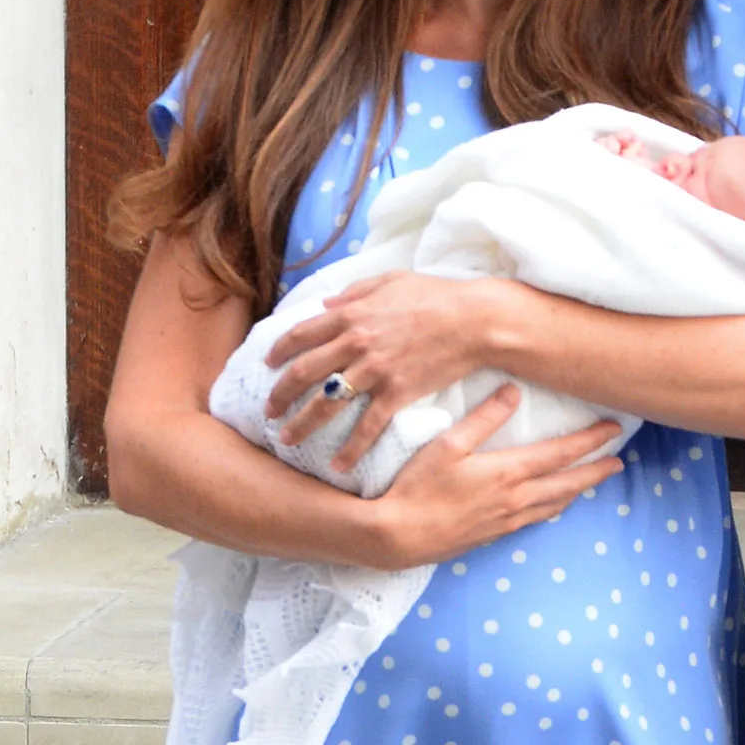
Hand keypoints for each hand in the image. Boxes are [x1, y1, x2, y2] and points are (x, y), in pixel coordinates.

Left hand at [266, 272, 529, 470]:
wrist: (476, 320)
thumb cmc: (439, 296)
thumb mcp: (392, 280)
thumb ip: (355, 291)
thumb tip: (326, 304)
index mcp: (351, 314)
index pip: (301, 334)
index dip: (279, 351)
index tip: (268, 366)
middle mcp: (356, 343)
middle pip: (304, 372)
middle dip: (280, 394)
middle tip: (267, 411)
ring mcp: (375, 370)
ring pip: (326, 403)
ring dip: (302, 424)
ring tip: (287, 441)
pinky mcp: (398, 393)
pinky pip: (367, 425)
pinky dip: (351, 448)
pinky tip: (338, 464)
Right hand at [358, 385, 624, 567]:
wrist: (397, 537)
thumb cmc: (417, 487)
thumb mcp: (447, 444)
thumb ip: (483, 418)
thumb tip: (513, 390)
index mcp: (508, 472)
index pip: (562, 453)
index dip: (591, 440)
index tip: (614, 429)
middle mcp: (516, 499)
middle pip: (568, 483)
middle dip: (596, 471)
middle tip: (618, 463)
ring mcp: (506, 520)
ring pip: (554, 504)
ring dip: (578, 491)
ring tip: (593, 481)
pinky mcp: (493, 535)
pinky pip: (535, 519)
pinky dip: (553, 508)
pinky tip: (554, 507)